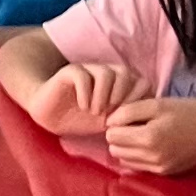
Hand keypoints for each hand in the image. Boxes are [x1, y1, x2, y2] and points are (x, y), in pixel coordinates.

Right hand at [18, 57, 146, 135]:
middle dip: (121, 96)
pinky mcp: (69, 72)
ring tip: (95, 112)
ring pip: (105, 72)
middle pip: (125, 73)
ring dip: (103, 95)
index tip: (126, 118)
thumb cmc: (79, 119)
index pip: (140, 82)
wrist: (48, 115)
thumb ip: (126, 119)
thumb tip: (147, 125)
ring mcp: (87, 70)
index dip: (137, 99)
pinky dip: (86, 93)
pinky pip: (82, 75)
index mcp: (118, 85)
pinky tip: (83, 106)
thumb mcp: (108, 122)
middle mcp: (105, 74)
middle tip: (111, 116)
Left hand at [101, 93, 195, 174]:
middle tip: (135, 123)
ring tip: (143, 132)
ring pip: (125, 160)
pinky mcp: (165, 173)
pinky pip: (139, 166)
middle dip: (119, 136)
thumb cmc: (190, 112)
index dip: (116, 122)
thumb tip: (109, 122)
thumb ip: (129, 111)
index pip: (111, 135)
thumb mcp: (158, 104)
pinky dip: (139, 155)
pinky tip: (152, 143)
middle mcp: (151, 158)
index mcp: (148, 139)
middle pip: (115, 150)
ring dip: (127, 147)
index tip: (129, 114)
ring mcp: (159, 169)